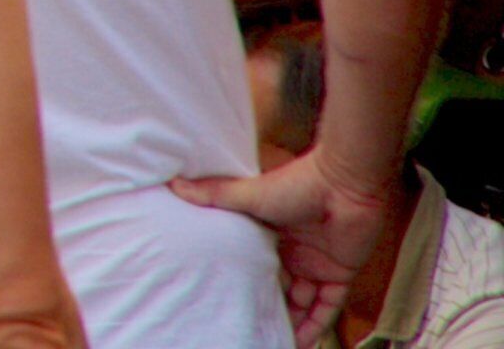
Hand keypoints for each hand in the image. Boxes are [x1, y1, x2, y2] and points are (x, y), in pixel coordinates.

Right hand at [173, 145, 406, 345]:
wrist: (343, 185)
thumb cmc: (296, 185)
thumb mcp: (248, 194)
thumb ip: (214, 194)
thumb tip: (174, 184)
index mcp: (272, 234)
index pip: (259, 265)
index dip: (249, 283)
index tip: (232, 299)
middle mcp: (295, 253)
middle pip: (281, 288)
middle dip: (269, 308)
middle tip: (251, 327)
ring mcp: (319, 265)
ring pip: (304, 303)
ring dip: (292, 323)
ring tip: (273, 341)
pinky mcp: (341, 274)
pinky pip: (328, 307)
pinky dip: (317, 325)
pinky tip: (303, 343)